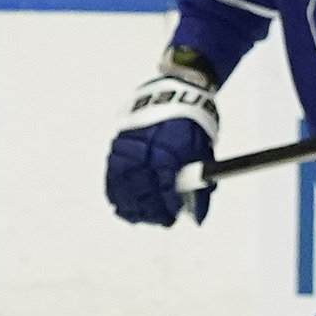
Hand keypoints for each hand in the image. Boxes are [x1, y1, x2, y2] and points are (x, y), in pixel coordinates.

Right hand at [105, 57, 221, 225]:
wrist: (172, 94)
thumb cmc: (192, 125)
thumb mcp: (203, 153)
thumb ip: (199, 186)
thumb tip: (198, 218)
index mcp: (169, 151)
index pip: (164, 190)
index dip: (167, 208)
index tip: (172, 217)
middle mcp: (146, 149)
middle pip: (142, 191)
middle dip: (151, 211)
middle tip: (161, 221)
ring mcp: (129, 147)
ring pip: (124, 185)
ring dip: (131, 205)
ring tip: (139, 217)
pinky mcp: (118, 144)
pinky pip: (112, 174)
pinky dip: (115, 191)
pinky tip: (120, 204)